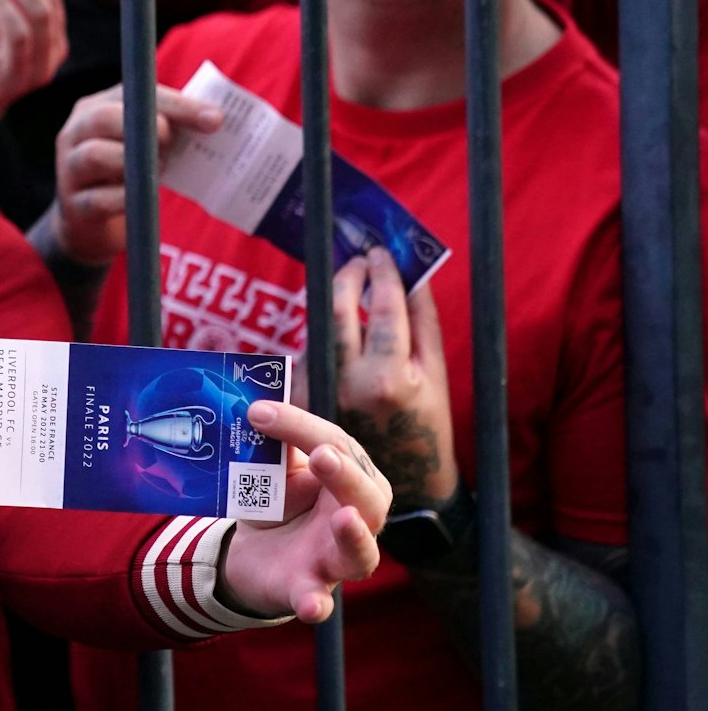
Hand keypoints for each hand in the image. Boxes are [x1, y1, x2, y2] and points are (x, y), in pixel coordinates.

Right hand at [49, 83, 222, 264]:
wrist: (90, 222)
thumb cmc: (126, 173)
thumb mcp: (143, 142)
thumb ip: (169, 125)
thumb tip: (215, 119)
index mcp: (96, 107)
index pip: (134, 94)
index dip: (176, 104)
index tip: (215, 119)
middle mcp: (75, 132)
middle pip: (104, 117)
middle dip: (149, 128)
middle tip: (173, 145)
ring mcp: (69, 169)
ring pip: (95, 155)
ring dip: (135, 164)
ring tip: (159, 172)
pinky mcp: (74, 205)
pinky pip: (100, 199)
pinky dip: (127, 199)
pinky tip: (142, 200)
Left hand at [219, 401, 392, 621]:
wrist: (253, 556)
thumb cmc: (278, 502)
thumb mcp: (276, 469)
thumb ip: (276, 441)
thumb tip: (256, 399)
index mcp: (352, 480)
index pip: (337, 446)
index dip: (300, 426)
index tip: (257, 411)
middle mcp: (356, 520)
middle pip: (366, 497)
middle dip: (346, 475)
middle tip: (323, 455)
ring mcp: (335, 560)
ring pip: (361, 553)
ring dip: (353, 534)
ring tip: (345, 518)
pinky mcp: (309, 590)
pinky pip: (318, 600)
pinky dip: (315, 602)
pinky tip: (311, 604)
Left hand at [332, 247, 460, 507]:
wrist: (404, 484)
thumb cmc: (426, 426)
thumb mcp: (435, 376)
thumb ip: (423, 322)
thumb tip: (412, 274)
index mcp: (389, 379)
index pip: (380, 308)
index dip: (381, 273)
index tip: (379, 252)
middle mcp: (349, 385)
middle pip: (336, 312)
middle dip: (347, 277)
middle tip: (358, 260)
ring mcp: (321, 393)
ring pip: (319, 331)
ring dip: (333, 301)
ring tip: (350, 284)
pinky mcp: (303, 400)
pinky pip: (310, 354)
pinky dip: (323, 333)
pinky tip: (335, 326)